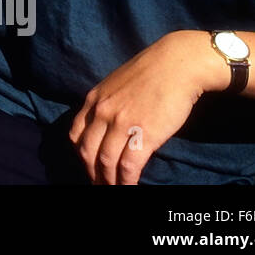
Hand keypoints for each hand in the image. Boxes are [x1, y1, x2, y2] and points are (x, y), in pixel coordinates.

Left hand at [69, 30, 222, 183]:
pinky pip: (128, 166)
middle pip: (87, 152)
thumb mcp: (117, 84)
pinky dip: (126, 182)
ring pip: (106, 162)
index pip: (76, 134)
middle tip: (100, 185)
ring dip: (108, 182)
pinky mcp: (143, 135)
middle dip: (92, 173)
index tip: (89, 166)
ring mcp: (121, 123)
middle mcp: (102, 112)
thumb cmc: (152, 72)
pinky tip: (129, 188)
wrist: (177, 64)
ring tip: (113, 191)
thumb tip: (106, 124)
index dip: (81, 156)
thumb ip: (107, 103)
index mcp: (94, 100)